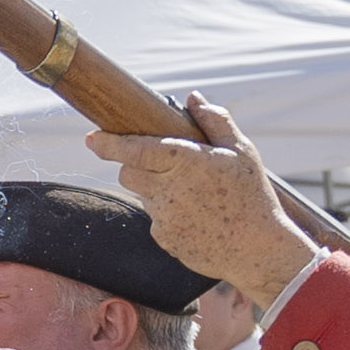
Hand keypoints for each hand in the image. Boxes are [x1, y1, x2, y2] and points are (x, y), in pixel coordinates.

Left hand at [84, 98, 315, 310]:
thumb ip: (215, 121)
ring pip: (142, 195)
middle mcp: (168, 188)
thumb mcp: (242, 151)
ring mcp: (163, 216)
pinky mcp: (164, 239)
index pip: (134, 149)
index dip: (109, 144)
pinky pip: (155, 219)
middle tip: (160, 164)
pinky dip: (168, 213)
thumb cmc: (253, 196)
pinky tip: (196, 217)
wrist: (258, 250)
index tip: (92, 138)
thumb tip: (192, 99)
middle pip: (128, 172)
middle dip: (134, 165)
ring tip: (194, 196)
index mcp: (185, 161)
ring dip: (156, 189)